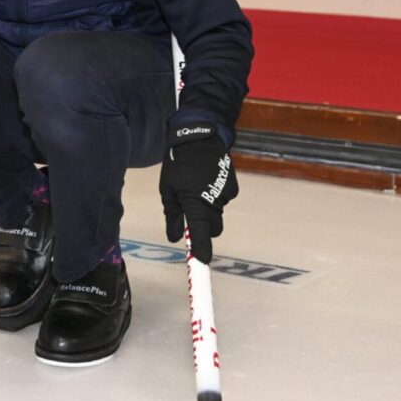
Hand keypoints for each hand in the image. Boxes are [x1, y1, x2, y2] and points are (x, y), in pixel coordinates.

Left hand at [159, 123, 237, 263]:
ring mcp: (226, 195)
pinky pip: (223, 199)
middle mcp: (214, 203)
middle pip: (213, 228)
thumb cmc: (178, 166)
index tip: (201, 261)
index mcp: (196, 205)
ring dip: (208, 207)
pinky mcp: (233, 186)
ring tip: (195, 187)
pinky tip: (206, 181)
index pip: (201, 235)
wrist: (199, 139)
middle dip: (204, 227)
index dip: (202, 249)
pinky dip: (215, 196)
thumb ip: (171, 215)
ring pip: (217, 212)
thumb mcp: (168, 191)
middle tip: (190, 213)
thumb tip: (174, 237)